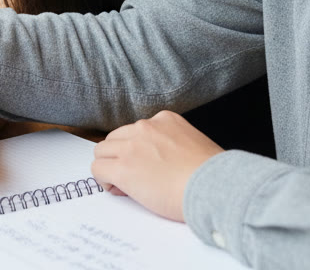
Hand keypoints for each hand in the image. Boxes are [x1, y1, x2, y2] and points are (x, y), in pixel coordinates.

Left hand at [90, 111, 222, 221]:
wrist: (212, 187)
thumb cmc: (210, 174)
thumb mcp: (193, 143)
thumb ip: (172, 144)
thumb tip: (160, 161)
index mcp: (165, 119)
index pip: (136, 130)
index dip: (136, 150)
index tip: (146, 165)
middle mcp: (145, 127)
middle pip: (115, 138)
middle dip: (119, 157)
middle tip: (133, 177)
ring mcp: (132, 147)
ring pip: (101, 151)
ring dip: (109, 167)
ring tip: (124, 185)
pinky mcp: (123, 168)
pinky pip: (97, 169)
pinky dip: (104, 181)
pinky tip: (120, 190)